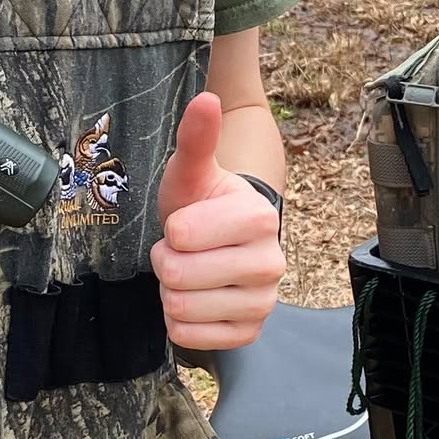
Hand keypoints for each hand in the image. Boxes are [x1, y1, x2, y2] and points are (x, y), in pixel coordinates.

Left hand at [151, 91, 284, 350]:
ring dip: (170, 292)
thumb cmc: (202, 203)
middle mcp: (272, 263)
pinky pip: (189, 338)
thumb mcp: (192, 171)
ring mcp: (263, 302)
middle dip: (166, 263)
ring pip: (180, 310)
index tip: (185, 225)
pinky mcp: (249, 333)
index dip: (171, 231)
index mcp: (260, 218)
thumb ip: (196, 138)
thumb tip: (207, 100)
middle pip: (177, 277)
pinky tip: (195, 299)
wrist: (221, 241)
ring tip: (189, 272)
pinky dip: (179, 322)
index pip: (182, 236)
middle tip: (182, 251)